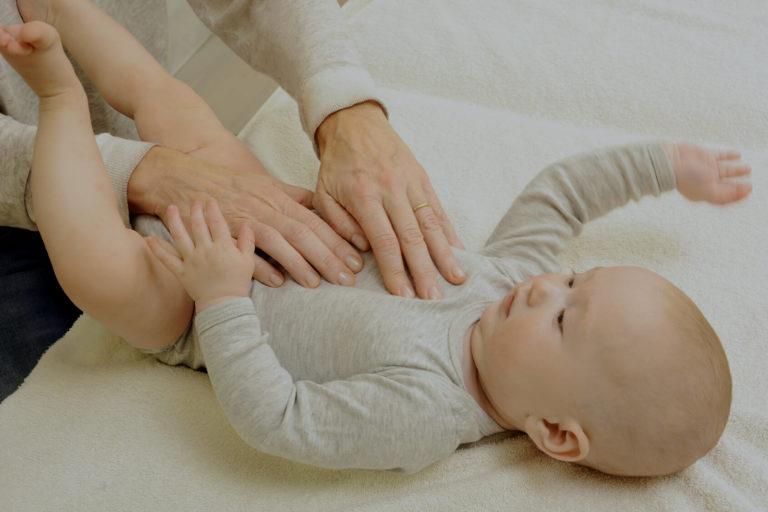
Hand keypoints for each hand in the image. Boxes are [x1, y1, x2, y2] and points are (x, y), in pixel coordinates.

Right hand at [128, 146, 361, 289]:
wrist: (185, 177)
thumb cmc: (230, 185)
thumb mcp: (267, 185)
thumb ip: (296, 197)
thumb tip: (324, 206)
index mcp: (280, 198)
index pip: (316, 220)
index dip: (339, 240)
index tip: (358, 258)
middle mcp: (266, 208)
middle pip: (304, 233)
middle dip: (329, 257)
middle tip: (349, 279)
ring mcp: (245, 220)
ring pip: (280, 242)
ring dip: (302, 264)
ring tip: (321, 284)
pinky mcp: (223, 233)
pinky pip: (245, 252)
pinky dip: (262, 266)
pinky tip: (279, 281)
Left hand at [147, 199, 254, 311]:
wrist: (224, 305)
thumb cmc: (238, 283)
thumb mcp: (248, 261)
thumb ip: (247, 242)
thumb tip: (246, 225)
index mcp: (223, 247)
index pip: (217, 223)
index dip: (212, 210)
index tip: (209, 201)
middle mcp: (205, 251)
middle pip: (198, 225)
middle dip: (195, 211)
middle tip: (194, 202)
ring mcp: (191, 261)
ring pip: (180, 237)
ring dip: (174, 221)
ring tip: (171, 208)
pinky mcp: (181, 272)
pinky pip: (167, 259)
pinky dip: (157, 249)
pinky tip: (149, 238)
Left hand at [315, 101, 465, 298]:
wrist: (354, 123)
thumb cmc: (336, 165)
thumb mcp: (322, 194)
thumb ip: (338, 225)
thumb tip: (362, 252)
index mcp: (364, 196)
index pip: (384, 242)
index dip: (395, 271)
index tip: (403, 296)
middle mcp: (392, 190)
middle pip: (413, 238)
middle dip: (424, 271)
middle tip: (433, 298)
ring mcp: (411, 183)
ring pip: (432, 224)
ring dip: (445, 254)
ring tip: (456, 279)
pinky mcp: (423, 178)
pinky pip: (438, 209)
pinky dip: (449, 232)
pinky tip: (459, 251)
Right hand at [667, 143, 751, 203]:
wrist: (670, 162)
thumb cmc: (686, 178)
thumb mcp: (709, 191)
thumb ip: (727, 194)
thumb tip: (745, 192)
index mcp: (705, 193)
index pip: (724, 198)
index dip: (737, 196)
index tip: (748, 190)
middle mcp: (706, 182)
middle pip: (726, 185)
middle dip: (738, 185)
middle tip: (749, 184)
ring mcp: (705, 169)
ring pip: (725, 170)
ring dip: (737, 170)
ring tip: (747, 169)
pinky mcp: (704, 156)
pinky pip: (720, 156)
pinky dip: (729, 156)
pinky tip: (737, 155)